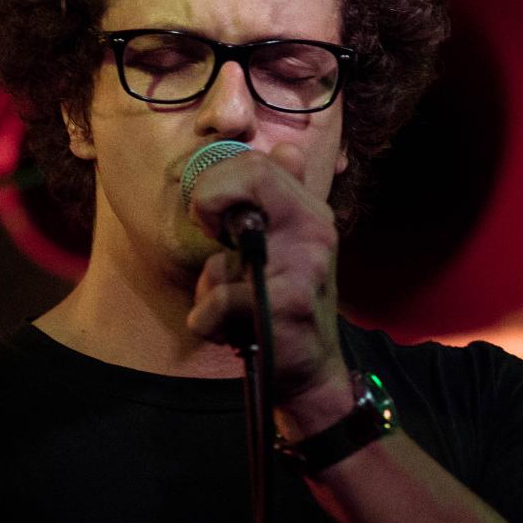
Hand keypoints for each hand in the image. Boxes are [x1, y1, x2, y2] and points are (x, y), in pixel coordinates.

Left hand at [185, 142, 353, 425]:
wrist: (310, 372)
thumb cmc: (284, 309)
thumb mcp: (286, 249)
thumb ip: (280, 201)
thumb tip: (286, 150)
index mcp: (309, 212)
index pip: (258, 163)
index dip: (219, 182)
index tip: (215, 221)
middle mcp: (315, 229)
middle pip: (249, 175)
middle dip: (208, 202)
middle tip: (213, 243)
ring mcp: (306, 265)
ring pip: (223, 252)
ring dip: (210, 289)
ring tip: (231, 308)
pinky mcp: (289, 304)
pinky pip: (220, 300)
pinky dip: (208, 321)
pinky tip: (229, 333)